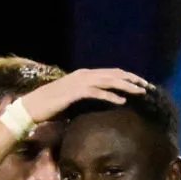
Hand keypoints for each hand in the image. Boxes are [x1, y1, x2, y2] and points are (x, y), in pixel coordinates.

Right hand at [17, 67, 148, 125]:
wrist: (33, 107)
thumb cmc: (52, 105)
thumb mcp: (74, 98)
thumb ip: (87, 96)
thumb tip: (101, 101)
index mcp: (85, 75)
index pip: (111, 73)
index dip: (127, 77)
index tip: (141, 83)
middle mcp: (84, 75)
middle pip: (113, 74)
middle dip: (132, 79)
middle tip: (147, 86)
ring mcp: (79, 83)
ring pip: (108, 81)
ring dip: (125, 86)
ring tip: (139, 92)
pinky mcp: (74, 93)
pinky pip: (96, 93)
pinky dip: (110, 96)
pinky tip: (121, 101)